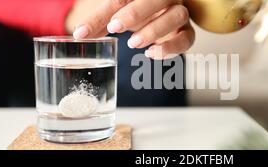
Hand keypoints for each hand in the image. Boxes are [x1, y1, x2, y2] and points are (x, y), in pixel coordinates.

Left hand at [69, 0, 194, 59]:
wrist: (163, 16)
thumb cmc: (139, 12)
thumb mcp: (117, 13)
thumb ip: (100, 21)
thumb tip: (80, 34)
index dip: (103, 14)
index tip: (89, 30)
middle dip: (135, 12)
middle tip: (114, 27)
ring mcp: (179, 14)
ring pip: (176, 16)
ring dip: (154, 30)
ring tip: (133, 43)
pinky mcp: (187, 32)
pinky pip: (187, 38)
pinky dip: (170, 47)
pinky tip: (152, 53)